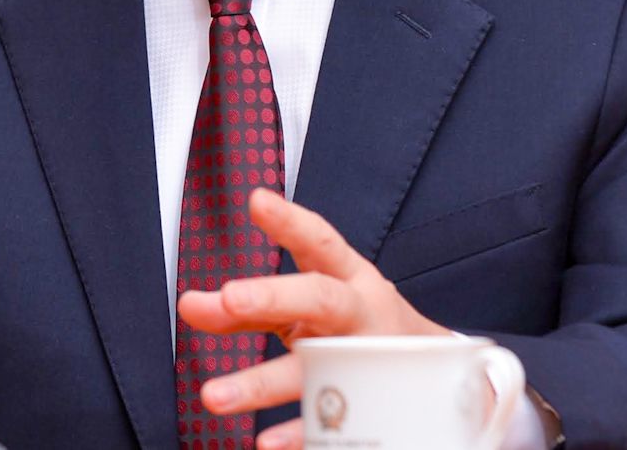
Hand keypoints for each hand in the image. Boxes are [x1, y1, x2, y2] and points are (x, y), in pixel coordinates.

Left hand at [175, 188, 450, 449]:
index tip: (256, 201)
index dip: (290, 222)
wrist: (438, 378)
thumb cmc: (354, 327)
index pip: (320, 243)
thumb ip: (247, 306)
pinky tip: (265, 443)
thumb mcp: (308, 306)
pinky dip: (299, 434)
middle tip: (229, 298)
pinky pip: (333, 422)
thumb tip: (189, 305)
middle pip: (320, 299)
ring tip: (213, 396)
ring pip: (316, 368)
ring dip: (263, 383)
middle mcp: (360, 316)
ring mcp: (369, 363)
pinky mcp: (372, 409)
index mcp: (350, 280)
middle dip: (274, 296)